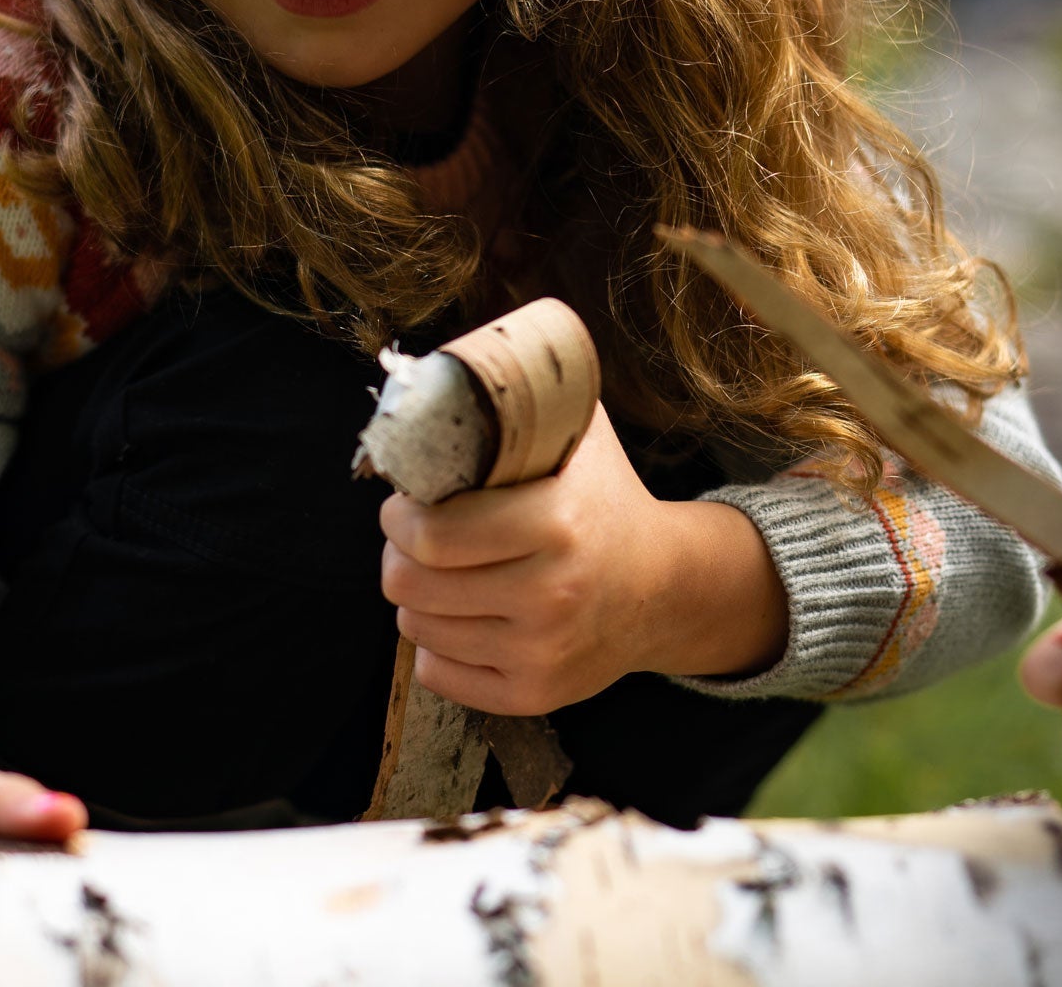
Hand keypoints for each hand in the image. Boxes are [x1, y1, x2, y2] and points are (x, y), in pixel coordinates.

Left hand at [378, 402, 788, 715]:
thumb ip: (522, 391)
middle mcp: (551, 595)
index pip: (431, 536)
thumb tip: (442, 367)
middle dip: (398, 553)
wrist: (664, 585)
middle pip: (411, 585)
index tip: (402, 502)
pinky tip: (462, 614)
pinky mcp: (535, 694)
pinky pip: (437, 675)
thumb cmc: (604, 496)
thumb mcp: (577, 430)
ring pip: (417, 629)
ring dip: (416, 598)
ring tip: (441, 571)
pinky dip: (435, 645)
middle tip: (412, 535)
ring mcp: (542, 652)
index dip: (398, 516)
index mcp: (555, 523)